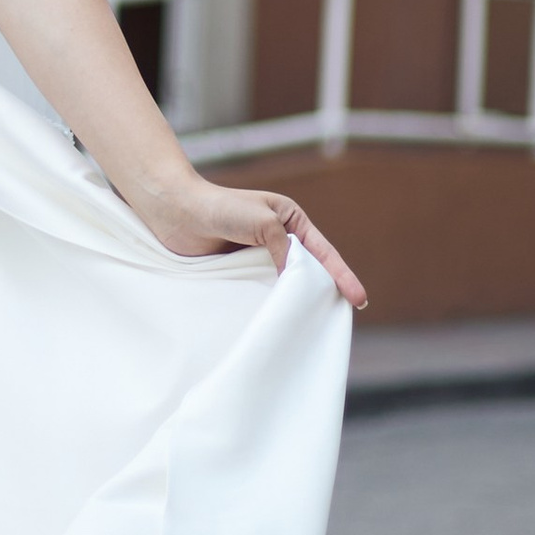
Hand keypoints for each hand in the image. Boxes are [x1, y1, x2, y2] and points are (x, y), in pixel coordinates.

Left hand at [135, 169, 368, 304]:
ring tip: (313, 327)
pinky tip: (277, 323)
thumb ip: (283, 249)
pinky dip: (269, 306)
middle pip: (307, 271)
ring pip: (283, 285)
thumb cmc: (220, 207)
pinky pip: (259, 292)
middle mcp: (278, 239)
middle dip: (324, 292)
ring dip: (295, 302)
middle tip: (341, 318)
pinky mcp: (238, 272)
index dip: (342, 276)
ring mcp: (258, 257)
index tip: (359, 299)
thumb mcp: (262, 222)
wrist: (176, 211)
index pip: (323, 252)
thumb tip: (295, 279)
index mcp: (291, 221)